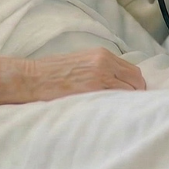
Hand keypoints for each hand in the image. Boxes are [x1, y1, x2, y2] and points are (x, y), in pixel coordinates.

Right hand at [24, 47, 145, 100]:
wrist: (32, 77)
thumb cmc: (51, 72)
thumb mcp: (80, 61)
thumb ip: (99, 67)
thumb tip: (115, 82)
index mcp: (101, 54)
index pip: (132, 70)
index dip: (134, 85)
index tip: (130, 96)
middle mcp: (104, 62)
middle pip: (136, 80)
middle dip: (136, 94)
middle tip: (128, 107)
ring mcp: (100, 76)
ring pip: (131, 91)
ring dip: (129, 102)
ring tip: (119, 112)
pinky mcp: (93, 90)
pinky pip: (117, 100)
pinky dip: (119, 107)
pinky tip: (112, 114)